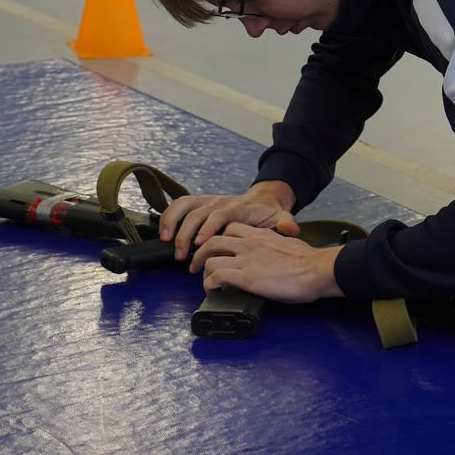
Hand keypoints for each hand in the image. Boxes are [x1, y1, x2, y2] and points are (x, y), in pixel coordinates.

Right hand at [159, 180, 298, 259]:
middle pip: (198, 212)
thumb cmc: (270, 213)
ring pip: (185, 205)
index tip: (199, 244)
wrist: (265, 200)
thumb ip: (285, 224)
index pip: (220, 214)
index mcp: (238, 207)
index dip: (208, 228)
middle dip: (186, 232)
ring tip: (165, 241)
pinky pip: (180, 205)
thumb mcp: (281, 218)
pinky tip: (163, 233)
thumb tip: (292, 229)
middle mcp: (220, 201)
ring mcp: (208, 200)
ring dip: (172, 222)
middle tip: (181, 254)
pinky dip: (169, 215)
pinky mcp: (200, 203)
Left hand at [189, 223, 343, 303]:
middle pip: (213, 240)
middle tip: (198, 265)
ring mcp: (247, 259)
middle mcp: (250, 243)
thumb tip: (273, 259)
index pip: (232, 228)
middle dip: (201, 252)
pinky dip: (209, 284)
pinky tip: (212, 290)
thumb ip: (276, 248)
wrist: (318, 269)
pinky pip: (217, 277)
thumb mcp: (290, 245)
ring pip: (209, 258)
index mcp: (262, 235)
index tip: (217, 250)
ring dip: (202, 271)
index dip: (220, 238)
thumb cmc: (311, 262)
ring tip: (204, 281)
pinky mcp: (247, 277)